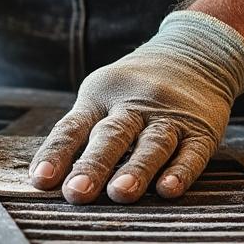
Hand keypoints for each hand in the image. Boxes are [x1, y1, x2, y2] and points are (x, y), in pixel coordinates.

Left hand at [29, 11, 243, 203]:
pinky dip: (181, 172)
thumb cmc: (135, 86)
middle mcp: (134, 104)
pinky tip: (169, 189)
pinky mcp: (201, 131)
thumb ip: (79, 134)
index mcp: (101, 96)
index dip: (56, 153)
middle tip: (77, 192)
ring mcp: (170, 117)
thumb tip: (47, 180)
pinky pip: (192, 153)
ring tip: (120, 192)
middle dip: (93, 164)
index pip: (73, 127)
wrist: (195, 51)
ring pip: (152, 144)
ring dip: (136, 169)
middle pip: (112, 135)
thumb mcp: (102, 94)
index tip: (41, 179)